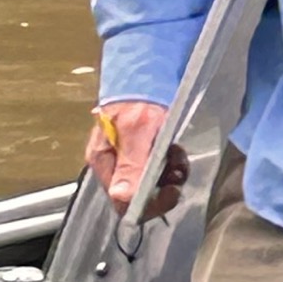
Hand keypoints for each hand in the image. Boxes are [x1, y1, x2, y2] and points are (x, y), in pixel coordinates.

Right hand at [86, 100, 183, 217]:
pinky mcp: (143, 154)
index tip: (171, 191)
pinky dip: (172, 163)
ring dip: (171, 173)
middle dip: (164, 187)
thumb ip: (131, 165)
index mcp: (104, 162)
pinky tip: (175, 150)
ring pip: (153, 184)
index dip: (149, 204)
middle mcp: (114, 165)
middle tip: (178, 170)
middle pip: (140, 197)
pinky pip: (159, 170)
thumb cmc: (138, 100)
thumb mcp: (137, 132)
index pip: (122, 202)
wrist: (147, 76)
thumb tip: (121, 197)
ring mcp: (129, 160)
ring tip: (176, 154)